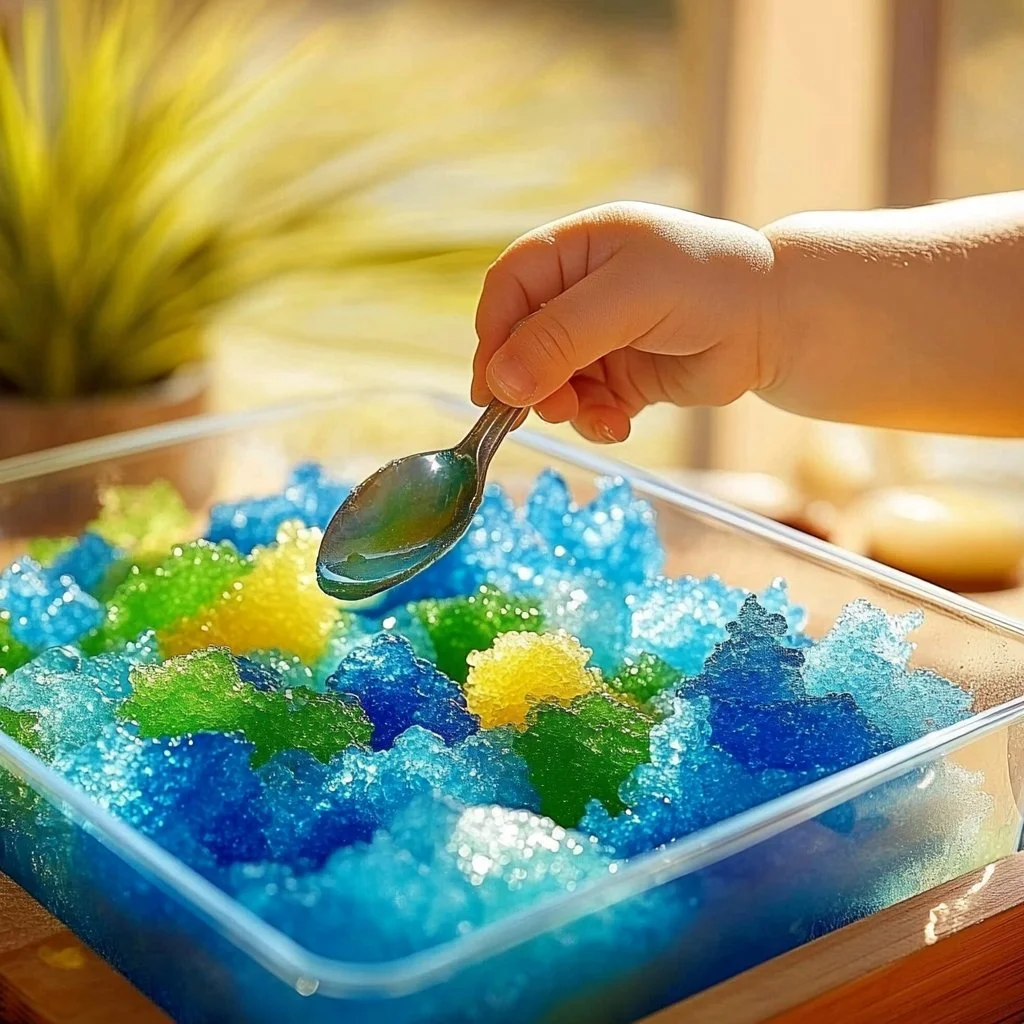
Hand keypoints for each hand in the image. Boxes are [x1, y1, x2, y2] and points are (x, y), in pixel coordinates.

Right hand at [471, 201, 776, 442]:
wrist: (775, 323)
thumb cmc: (706, 284)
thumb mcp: (628, 299)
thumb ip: (561, 339)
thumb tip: (500, 384)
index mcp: (575, 250)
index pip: (509, 288)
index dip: (495, 334)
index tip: (493, 383)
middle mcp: (580, 292)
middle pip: (522, 341)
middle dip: (530, 380)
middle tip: (543, 410)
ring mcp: (599, 337)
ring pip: (550, 380)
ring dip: (564, 406)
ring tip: (595, 416)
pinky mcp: (620, 377)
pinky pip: (585, 405)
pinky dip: (594, 420)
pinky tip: (619, 425)